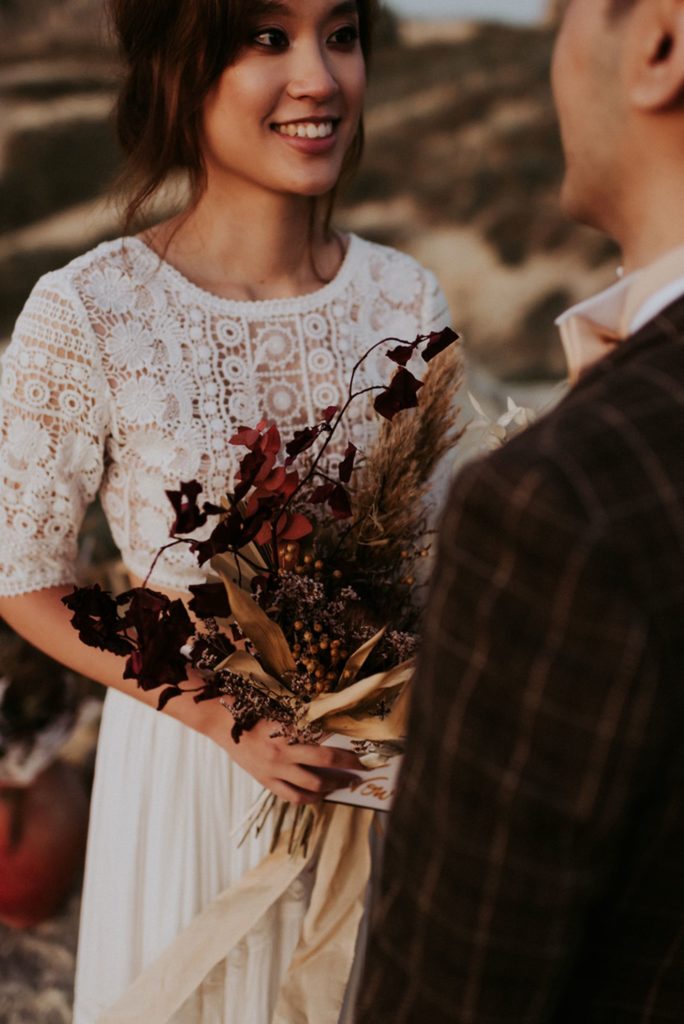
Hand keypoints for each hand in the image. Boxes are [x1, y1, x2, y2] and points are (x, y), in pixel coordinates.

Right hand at [227, 719, 363, 804]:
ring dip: (330, 787)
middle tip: (359, 773)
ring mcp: (273, 770)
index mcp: (288, 731)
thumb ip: (303, 721)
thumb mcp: (280, 711)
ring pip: (310, 786)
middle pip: (323, 765)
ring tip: (343, 786)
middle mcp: (283, 753)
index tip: (362, 755)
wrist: (222, 722)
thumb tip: (331, 727)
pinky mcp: (265, 781)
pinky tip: (319, 796)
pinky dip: (308, 798)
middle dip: (345, 770)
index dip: (347, 753)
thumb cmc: (253, 710)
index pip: (326, 746)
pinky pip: (291, 796)